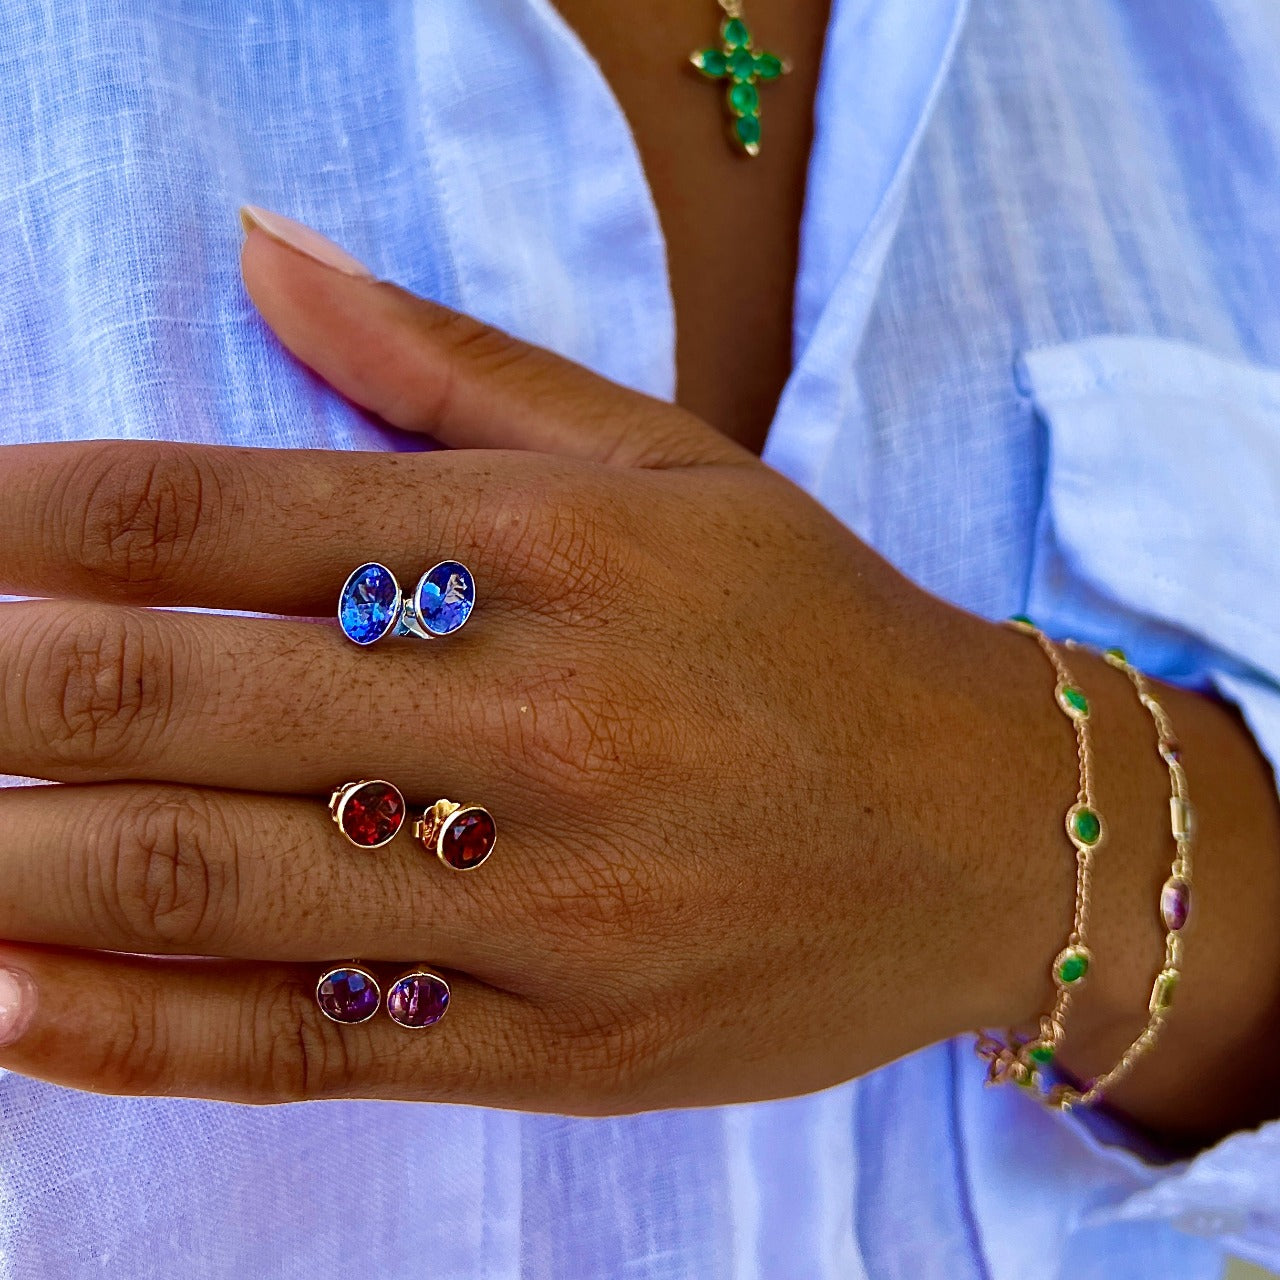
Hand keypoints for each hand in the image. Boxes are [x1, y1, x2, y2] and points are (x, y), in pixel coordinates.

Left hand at [0, 214, 1112, 1111]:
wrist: (993, 833)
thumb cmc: (818, 632)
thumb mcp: (670, 464)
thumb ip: (448, 366)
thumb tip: (259, 249)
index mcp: (559, 546)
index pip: (220, 513)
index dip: (29, 515)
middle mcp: (546, 719)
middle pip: (174, 694)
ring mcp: (552, 907)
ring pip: (211, 883)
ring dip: (9, 855)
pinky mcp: (566, 1050)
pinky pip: (303, 1049)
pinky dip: (128, 1034)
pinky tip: (4, 993)